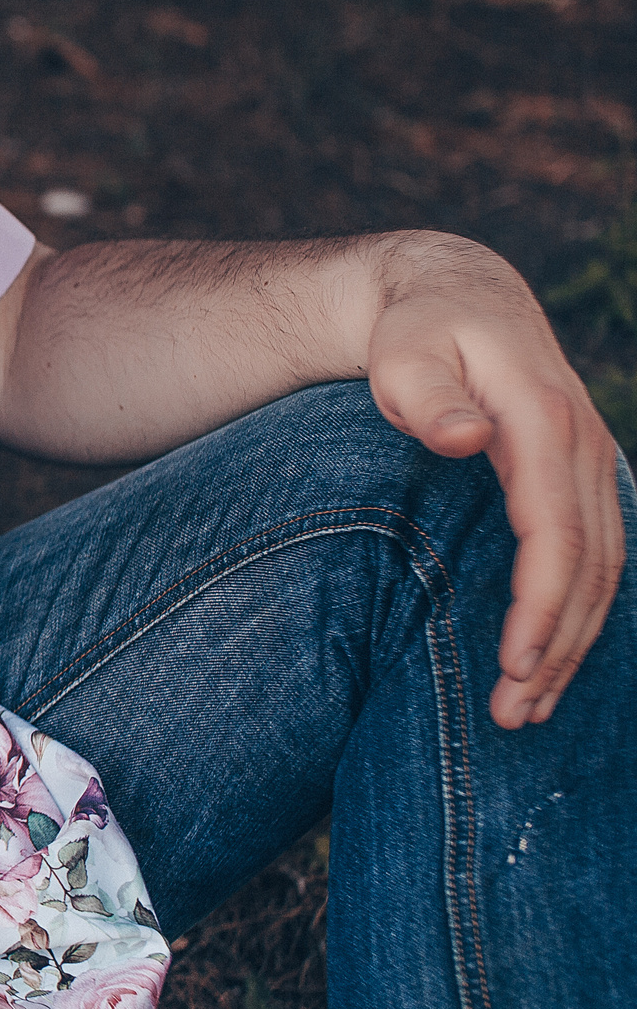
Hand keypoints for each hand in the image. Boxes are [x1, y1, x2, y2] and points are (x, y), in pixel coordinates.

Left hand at [364, 234, 623, 727]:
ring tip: (531, 709)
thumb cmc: (416, 329)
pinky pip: (597, 555)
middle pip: (590, 565)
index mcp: (544, 418)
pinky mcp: (581, 477)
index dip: (542, 603)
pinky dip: (580, 612)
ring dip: (574, 642)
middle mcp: (582, 445)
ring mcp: (590, 461)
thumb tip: (462, 437)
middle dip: (559, 646)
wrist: (455, 293)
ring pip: (604, 569)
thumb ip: (427, 394)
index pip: (555, 531)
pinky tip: (551, 660)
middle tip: (516, 715)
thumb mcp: (406, 351)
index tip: (515, 664)